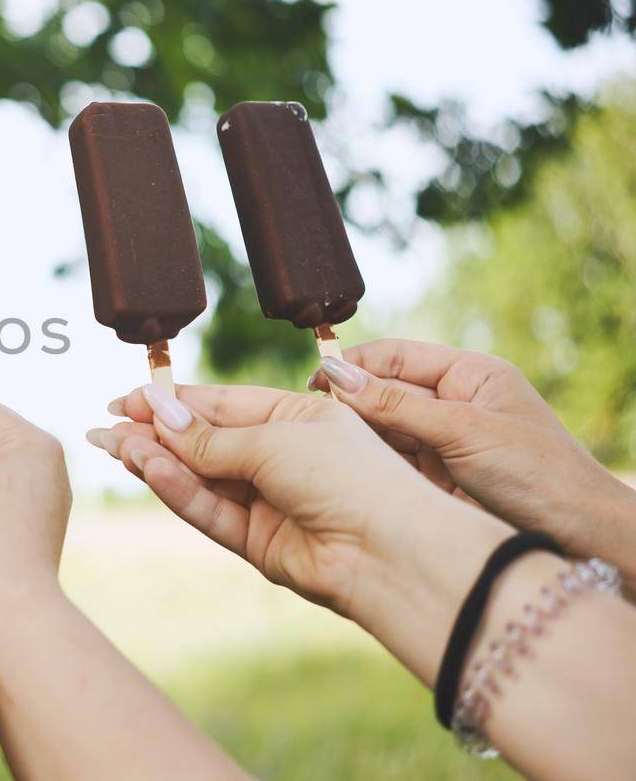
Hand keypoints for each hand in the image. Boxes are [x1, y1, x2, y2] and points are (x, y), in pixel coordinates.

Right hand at [89, 383, 512, 684]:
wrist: (390, 550)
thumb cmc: (350, 477)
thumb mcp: (275, 438)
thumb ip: (210, 436)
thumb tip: (159, 414)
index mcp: (296, 418)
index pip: (220, 405)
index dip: (172, 402)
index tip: (126, 399)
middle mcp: (280, 459)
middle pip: (202, 443)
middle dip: (153, 434)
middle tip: (104, 427)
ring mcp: (268, 502)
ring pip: (199, 479)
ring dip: (156, 462)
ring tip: (115, 448)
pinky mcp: (258, 543)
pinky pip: (209, 511)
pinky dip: (177, 492)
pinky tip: (148, 470)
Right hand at [309, 339, 635, 576]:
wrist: (582, 536)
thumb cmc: (538, 474)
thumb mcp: (463, 432)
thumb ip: (397, 405)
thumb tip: (337, 375)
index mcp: (469, 375)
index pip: (395, 356)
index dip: (353, 366)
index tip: (315, 385)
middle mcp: (454, 403)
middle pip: (384, 392)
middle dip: (349, 405)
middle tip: (310, 423)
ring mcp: (446, 441)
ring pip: (384, 430)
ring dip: (356, 438)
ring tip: (323, 450)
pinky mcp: (439, 476)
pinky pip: (393, 461)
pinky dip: (370, 464)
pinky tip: (347, 472)